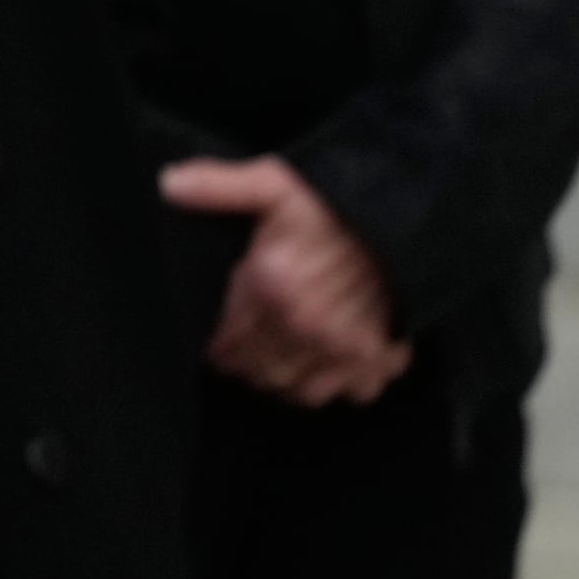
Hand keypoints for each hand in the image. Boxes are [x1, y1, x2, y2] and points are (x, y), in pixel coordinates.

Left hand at [162, 155, 413, 405]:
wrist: (411, 217)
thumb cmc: (336, 204)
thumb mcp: (275, 183)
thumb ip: (219, 187)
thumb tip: (167, 185)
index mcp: (271, 287)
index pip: (224, 343)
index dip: (218, 343)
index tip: (220, 338)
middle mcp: (305, 326)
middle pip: (257, 372)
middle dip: (247, 364)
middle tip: (250, 349)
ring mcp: (344, 349)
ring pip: (297, 391)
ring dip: (287, 379)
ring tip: (284, 357)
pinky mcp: (379, 359)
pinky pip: (349, 395)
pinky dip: (339, 385)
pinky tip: (329, 363)